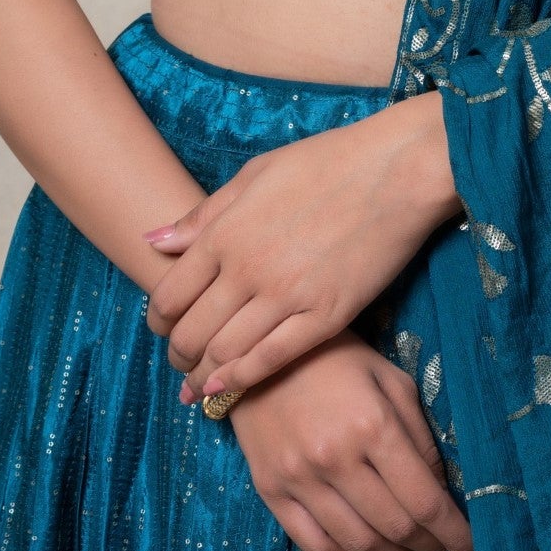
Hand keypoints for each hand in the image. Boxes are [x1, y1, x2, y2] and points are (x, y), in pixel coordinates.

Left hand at [143, 90, 462, 401]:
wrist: (396, 170)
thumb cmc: (326, 161)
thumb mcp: (256, 173)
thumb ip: (204, 214)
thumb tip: (154, 242)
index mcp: (225, 232)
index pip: (170, 295)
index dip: (158, 321)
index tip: (162, 327)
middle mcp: (247, 270)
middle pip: (192, 333)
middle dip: (178, 354)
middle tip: (179, 361)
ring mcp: (286, 297)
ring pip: (225, 354)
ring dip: (203, 375)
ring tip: (198, 383)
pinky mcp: (324, 318)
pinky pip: (270, 361)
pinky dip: (241, 380)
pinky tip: (226, 389)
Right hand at [227, 328, 475, 550]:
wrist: (260, 353)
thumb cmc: (337, 358)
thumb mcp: (391, 380)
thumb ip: (420, 436)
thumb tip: (440, 490)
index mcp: (372, 425)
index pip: (424, 500)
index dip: (454, 533)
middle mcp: (335, 458)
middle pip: (394, 527)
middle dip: (429, 549)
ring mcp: (299, 478)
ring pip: (357, 545)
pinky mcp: (271, 491)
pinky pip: (316, 546)